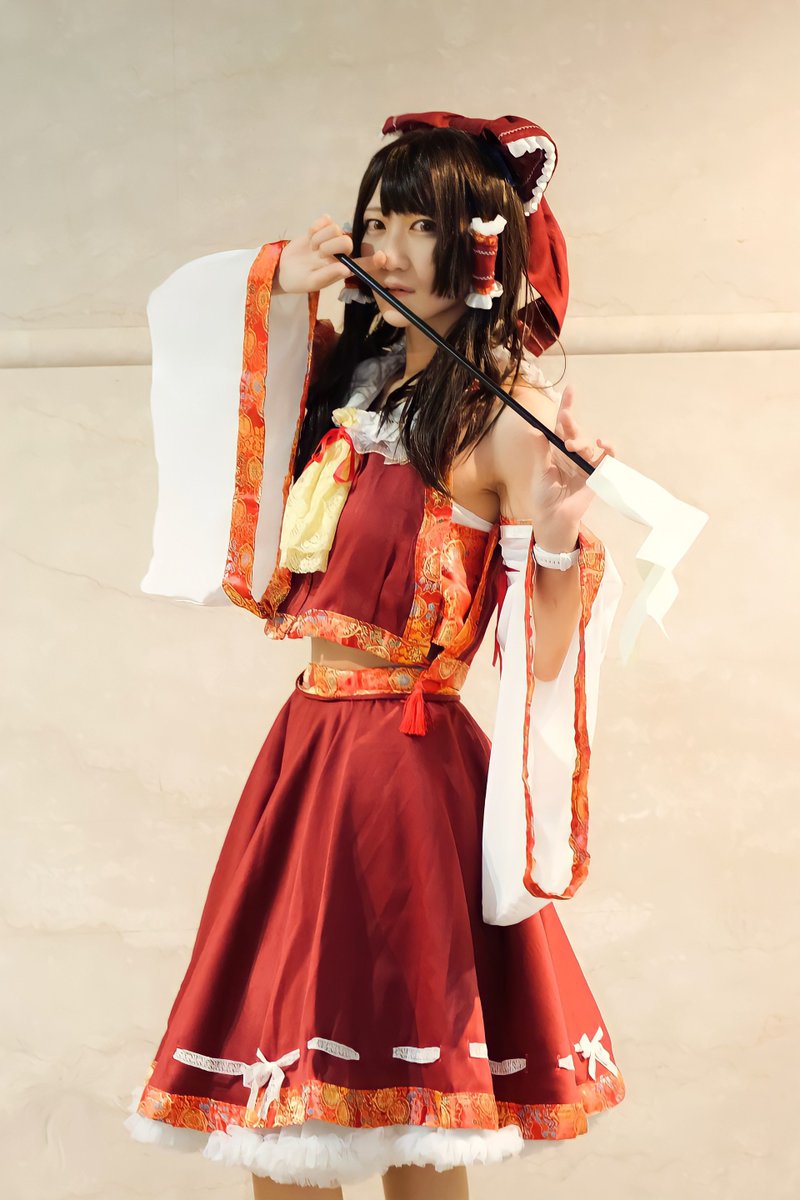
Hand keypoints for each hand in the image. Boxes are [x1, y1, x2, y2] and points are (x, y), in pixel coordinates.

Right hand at [276, 214, 387, 293]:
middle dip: (330, 246)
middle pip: (346, 241)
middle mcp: (340, 254)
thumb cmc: (300, 281)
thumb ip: (328, 275)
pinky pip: (324, 220)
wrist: (282, 268)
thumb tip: (345, 269)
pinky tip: (310, 238)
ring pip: (334, 229)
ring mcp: (331, 239)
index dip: (372, 261)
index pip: (362, 265)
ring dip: (320, 239)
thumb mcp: (313, 282)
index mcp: (342, 269)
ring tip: (312, 249)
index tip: (381, 256)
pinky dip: (315, 228)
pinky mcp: (321, 229)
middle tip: (318, 256)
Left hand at [529, 384, 615, 540]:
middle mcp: (572, 454)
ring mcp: (585, 464)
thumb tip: (534, 429)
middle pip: (575, 431)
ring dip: (580, 441)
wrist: (553, 518)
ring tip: (571, 446)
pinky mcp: (596, 475)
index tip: (570, 389)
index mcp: (557, 451)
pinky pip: (606, 459)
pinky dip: (608, 450)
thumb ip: (540, 451)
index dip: (567, 407)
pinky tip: (604, 444)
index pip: (562, 426)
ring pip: (588, 444)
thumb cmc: (545, 496)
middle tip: (564, 415)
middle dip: (570, 422)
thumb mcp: (539, 472)